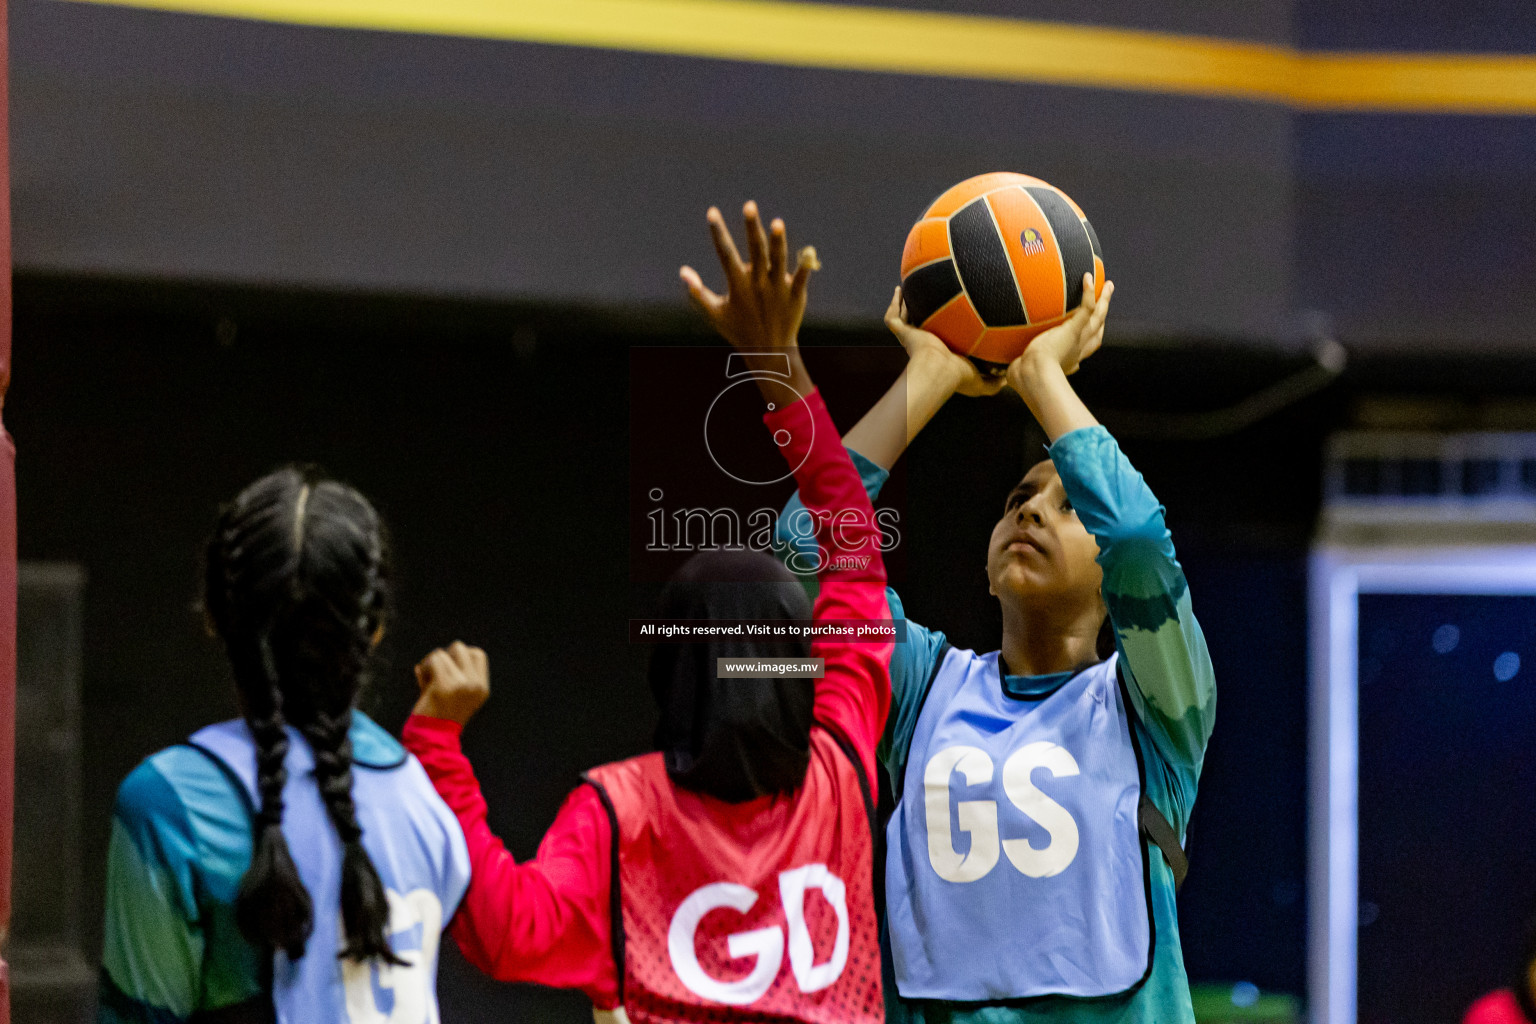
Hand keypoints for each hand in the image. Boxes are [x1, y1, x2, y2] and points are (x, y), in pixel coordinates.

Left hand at [412, 642, 488, 726]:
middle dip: (444, 656)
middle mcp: (475, 684)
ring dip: (430, 665)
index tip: (448, 671)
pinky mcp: (445, 685)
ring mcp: (462, 684)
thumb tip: (436, 656)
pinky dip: (425, 668)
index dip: (459, 657)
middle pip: (460, 648)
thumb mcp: (453, 694)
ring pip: (442, 653)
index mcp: (482, 687)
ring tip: (428, 682)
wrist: (433, 739)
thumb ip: (450, 674)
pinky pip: (433, 661)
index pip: (477, 654)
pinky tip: (423, 683)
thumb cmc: (439, 716)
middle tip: (436, 674)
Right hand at [680, 201, 818, 353]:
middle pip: (755, 250)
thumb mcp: (715, 313)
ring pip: (778, 261)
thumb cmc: (738, 330)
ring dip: (778, 242)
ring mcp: (778, 289)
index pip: (725, 253)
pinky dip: (805, 267)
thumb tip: (682, 272)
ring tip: (777, 223)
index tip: (712, 212)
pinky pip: (801, 279)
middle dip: (752, 228)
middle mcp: (758, 284)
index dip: (718, 232)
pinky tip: (809, 251)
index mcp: (738, 285)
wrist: (769, 352)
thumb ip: (698, 292)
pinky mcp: (795, 296)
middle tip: (749, 205)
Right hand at [883, 287, 1005, 397]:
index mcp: (942, 353)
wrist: (939, 370)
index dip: (946, 331)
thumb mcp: (982, 381)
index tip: (954, 317)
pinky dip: (894, 304)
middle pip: (922, 327)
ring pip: (906, 319)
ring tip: (910, 291)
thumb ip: (994, 382)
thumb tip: (1008, 380)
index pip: (943, 340)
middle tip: (931, 299)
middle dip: (924, 315)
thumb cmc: (959, 376)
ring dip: (907, 306)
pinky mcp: (903, 334)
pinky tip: (899, 290)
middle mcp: (926, 344)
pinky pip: (893, 317)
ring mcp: (912, 338)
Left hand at [1006, 274, 1113, 394]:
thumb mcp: (1025, 372)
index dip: (1093, 335)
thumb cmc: (1024, 378)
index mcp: (1069, 360)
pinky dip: (1089, 292)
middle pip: (1097, 329)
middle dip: (1103, 314)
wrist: (1032, 377)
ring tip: (1108, 284)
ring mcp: (1077, 339)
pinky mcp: (1073, 330)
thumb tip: (1008, 369)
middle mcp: (1078, 350)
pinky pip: (1086, 308)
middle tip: (1107, 299)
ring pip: (1097, 316)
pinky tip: (1089, 277)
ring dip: (1104, 299)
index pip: (1086, 346)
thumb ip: (1022, 367)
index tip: (1095, 327)